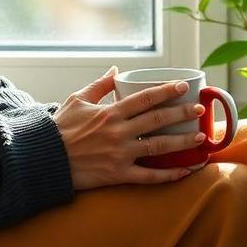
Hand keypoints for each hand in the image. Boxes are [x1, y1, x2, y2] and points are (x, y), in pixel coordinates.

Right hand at [51, 66, 206, 190]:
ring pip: (158, 147)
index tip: (184, 86)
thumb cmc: (60, 128)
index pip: (145, 98)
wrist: (45, 158)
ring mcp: (120, 154)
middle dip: (182, 114)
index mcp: (110, 112)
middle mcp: (119, 132)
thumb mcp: (77, 99)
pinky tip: (184, 171)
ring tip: (200, 137)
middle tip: (200, 109)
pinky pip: (148, 176)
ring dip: (182, 142)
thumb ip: (99, 85)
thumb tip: (115, 70)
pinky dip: (168, 175)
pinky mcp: (118, 175)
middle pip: (158, 120)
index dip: (167, 91)